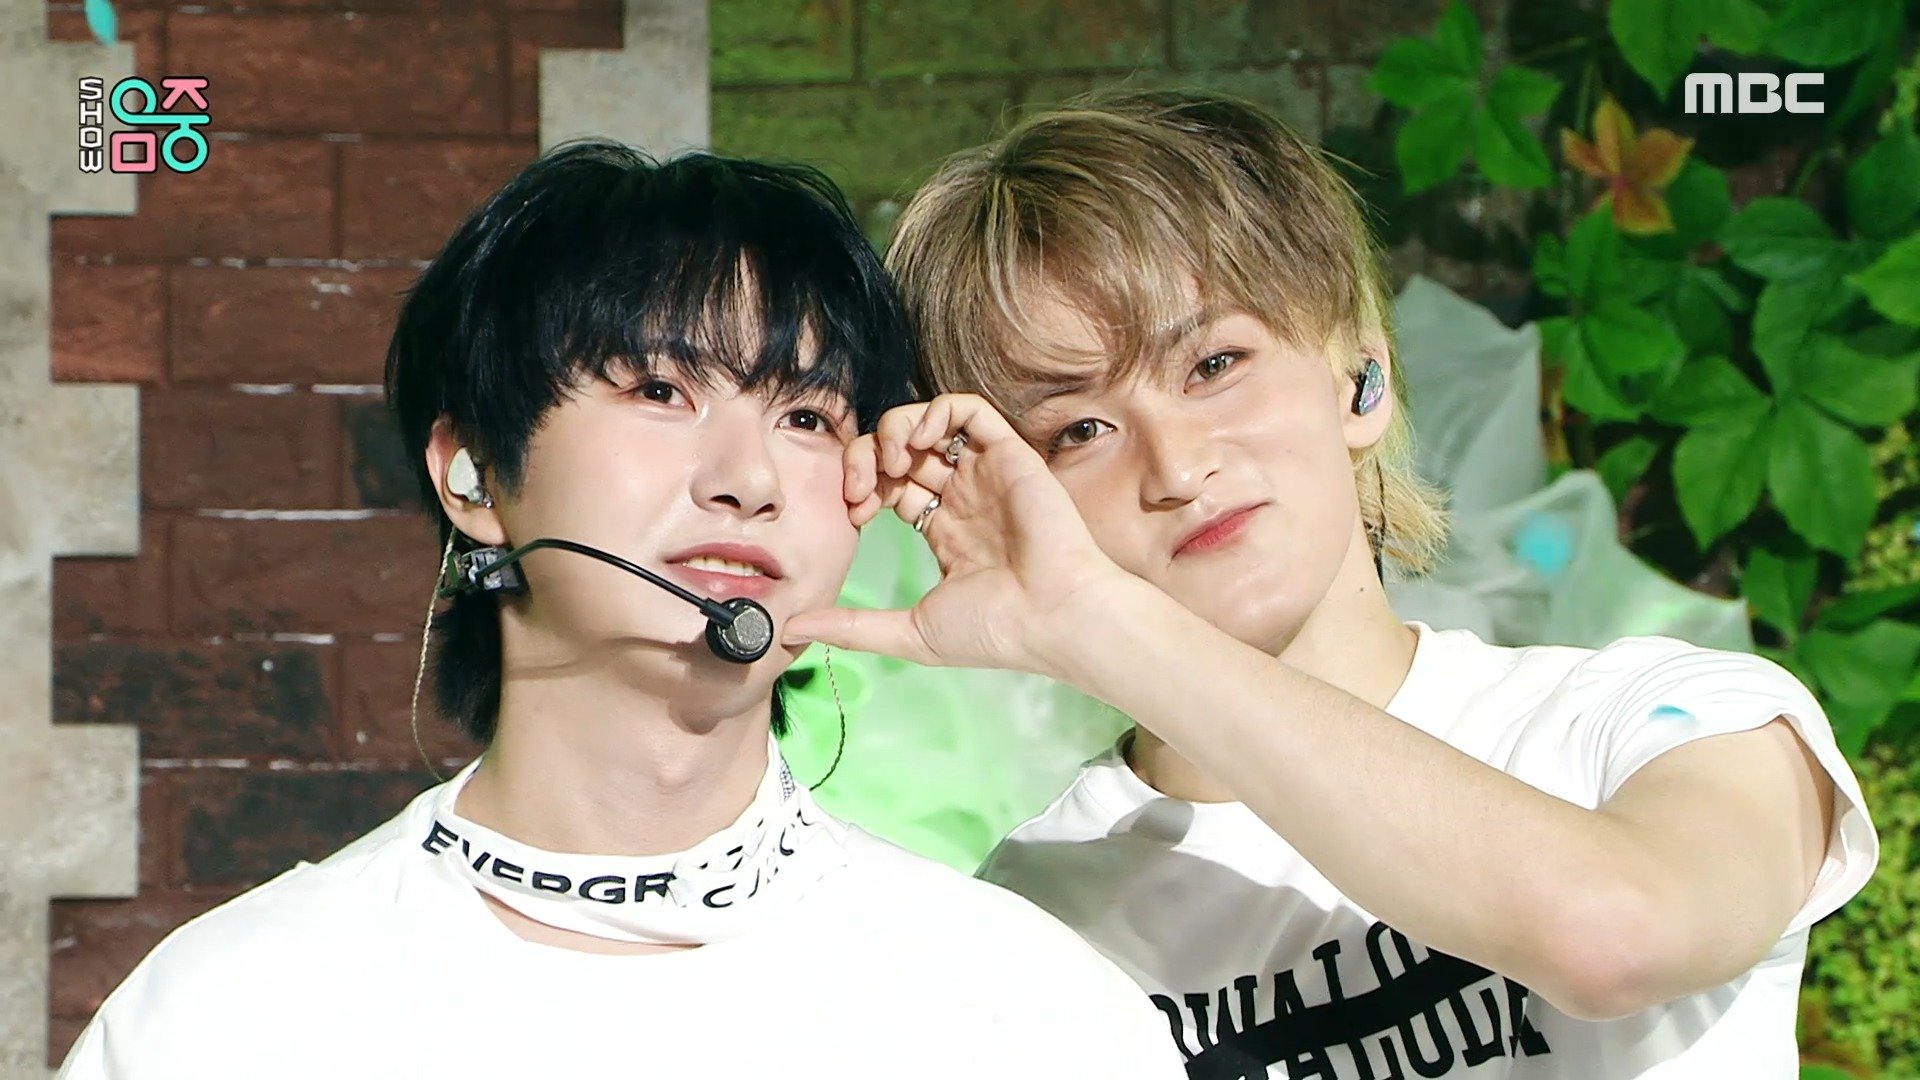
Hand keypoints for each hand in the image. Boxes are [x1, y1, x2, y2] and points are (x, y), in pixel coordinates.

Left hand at [784, 393, 1130, 675]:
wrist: (1053, 618)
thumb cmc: (995, 632)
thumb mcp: (910, 633)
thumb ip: (852, 627)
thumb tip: (791, 629)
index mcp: (945, 530)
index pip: (890, 487)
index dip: (862, 490)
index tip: (853, 516)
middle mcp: (965, 497)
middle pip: (902, 453)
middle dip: (868, 459)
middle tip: (859, 488)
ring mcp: (986, 474)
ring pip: (927, 424)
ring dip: (895, 432)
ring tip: (891, 464)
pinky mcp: (1008, 454)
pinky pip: (967, 409)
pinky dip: (935, 412)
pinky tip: (920, 442)